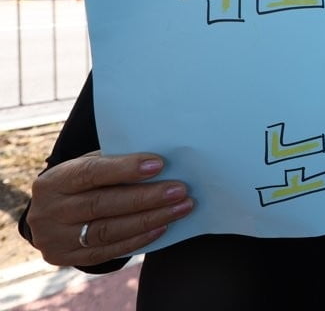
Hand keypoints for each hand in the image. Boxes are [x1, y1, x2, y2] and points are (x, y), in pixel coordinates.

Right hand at [26, 152, 192, 266]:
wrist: (49, 216)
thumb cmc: (80, 184)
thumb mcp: (86, 167)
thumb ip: (113, 163)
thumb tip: (159, 163)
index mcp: (53, 182)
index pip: (90, 173)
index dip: (125, 169)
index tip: (159, 164)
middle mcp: (50, 212)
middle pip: (102, 204)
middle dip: (146, 197)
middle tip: (180, 190)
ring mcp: (56, 239)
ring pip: (108, 231)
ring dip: (149, 219)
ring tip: (180, 208)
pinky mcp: (67, 258)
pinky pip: (108, 251)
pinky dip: (138, 239)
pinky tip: (162, 227)